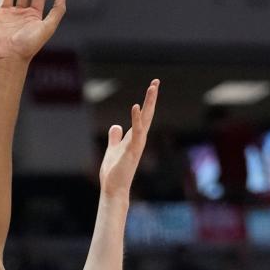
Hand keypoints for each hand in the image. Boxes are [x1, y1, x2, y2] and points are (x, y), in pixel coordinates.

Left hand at [99, 82, 159, 197]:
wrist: (113, 189)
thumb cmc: (114, 172)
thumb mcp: (113, 149)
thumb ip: (115, 137)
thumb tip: (116, 126)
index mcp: (134, 137)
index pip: (143, 116)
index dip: (147, 101)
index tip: (152, 86)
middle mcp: (139, 139)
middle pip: (148, 114)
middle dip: (152, 98)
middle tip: (156, 81)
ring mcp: (137, 145)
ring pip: (146, 120)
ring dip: (149, 103)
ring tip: (152, 87)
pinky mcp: (132, 150)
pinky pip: (136, 132)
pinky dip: (137, 119)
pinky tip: (136, 106)